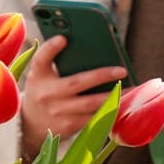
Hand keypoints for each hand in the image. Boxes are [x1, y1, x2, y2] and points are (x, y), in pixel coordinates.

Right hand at [18, 35, 124, 156]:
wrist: (31, 125)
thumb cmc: (43, 91)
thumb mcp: (41, 74)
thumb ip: (55, 58)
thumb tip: (77, 41)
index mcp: (39, 76)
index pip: (41, 59)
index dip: (51, 48)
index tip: (63, 38)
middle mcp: (47, 95)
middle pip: (77, 83)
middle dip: (101, 76)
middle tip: (122, 70)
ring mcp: (59, 112)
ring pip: (91, 104)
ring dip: (114, 96)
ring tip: (132, 88)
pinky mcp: (70, 126)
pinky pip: (95, 117)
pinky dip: (110, 110)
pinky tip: (124, 103)